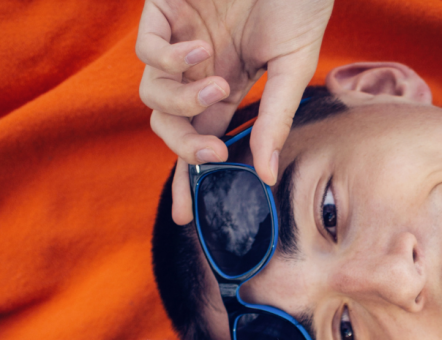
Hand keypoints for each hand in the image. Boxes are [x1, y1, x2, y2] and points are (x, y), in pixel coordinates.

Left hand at [137, 0, 333, 221]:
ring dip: (183, 101)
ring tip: (221, 82)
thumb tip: (264, 176)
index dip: (189, 179)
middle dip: (187, 147)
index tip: (187, 216)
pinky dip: (170, 61)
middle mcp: (197, 68)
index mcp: (227, 85)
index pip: (199, 141)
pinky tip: (202, 50)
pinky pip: (147, 52)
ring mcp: (177, 38)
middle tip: (214, 152)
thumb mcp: (294, 67)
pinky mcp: (163, 8)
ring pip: (152, 96)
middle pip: (169, 127)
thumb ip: (275, 120)